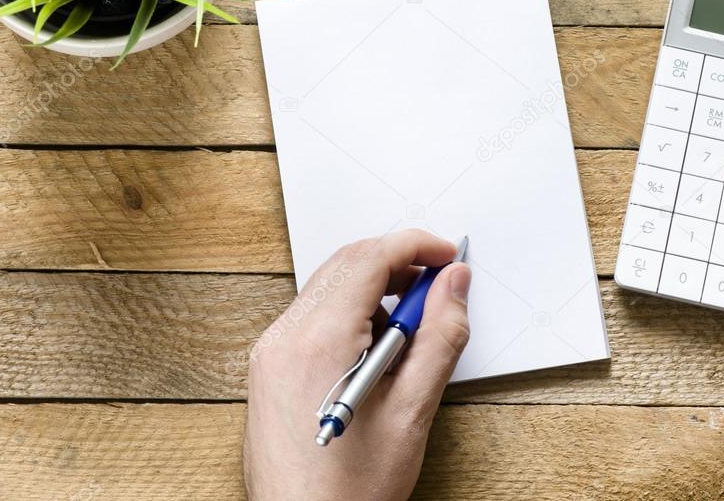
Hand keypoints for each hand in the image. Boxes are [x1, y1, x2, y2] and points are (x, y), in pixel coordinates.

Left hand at [243, 229, 471, 500]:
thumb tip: (453, 284)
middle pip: (347, 264)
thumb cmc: (350, 491)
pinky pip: (313, 315)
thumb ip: (440, 337)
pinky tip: (377, 350)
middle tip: (437, 287)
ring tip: (411, 332)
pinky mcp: (269, 366)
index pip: (371, 259)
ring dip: (375, 289)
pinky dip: (351, 314)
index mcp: (320, 342)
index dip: (416, 247)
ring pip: (330, 286)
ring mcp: (271, 351)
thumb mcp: (413, 411)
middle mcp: (286, 337)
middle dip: (397, 263)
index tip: (447, 255)